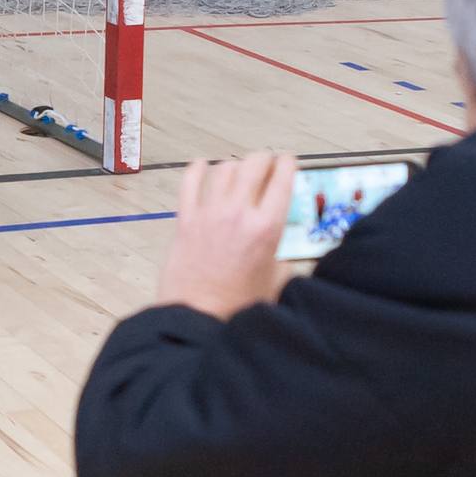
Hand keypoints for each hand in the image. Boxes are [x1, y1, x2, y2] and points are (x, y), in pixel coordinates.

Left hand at [152, 153, 294, 319]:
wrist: (198, 317)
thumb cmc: (239, 306)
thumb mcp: (277, 282)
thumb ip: (284, 260)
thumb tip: (285, 253)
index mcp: (267, 227)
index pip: (282, 180)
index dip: (288, 165)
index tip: (289, 161)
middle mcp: (239, 213)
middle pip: (254, 165)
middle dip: (265, 158)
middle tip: (268, 161)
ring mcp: (210, 214)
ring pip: (224, 169)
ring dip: (235, 165)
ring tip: (240, 168)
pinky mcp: (186, 220)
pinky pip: (189, 184)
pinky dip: (196, 170)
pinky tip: (201, 165)